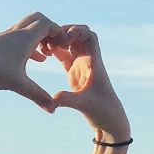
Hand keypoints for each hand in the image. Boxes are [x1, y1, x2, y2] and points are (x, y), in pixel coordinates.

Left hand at [0, 12, 59, 111]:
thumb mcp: (18, 85)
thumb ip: (38, 96)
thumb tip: (53, 110)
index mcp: (24, 38)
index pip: (47, 25)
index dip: (59, 33)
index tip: (65, 47)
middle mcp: (15, 33)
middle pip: (37, 19)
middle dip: (50, 30)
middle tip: (56, 46)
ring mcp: (5, 37)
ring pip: (27, 29)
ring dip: (39, 38)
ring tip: (47, 55)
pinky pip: (18, 38)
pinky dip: (29, 44)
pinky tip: (33, 60)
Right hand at [44, 25, 128, 139]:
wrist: (109, 122)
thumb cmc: (103, 112)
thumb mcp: (85, 105)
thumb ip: (68, 100)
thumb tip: (52, 100)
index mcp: (94, 63)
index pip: (90, 36)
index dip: (77, 31)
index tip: (64, 38)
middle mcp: (88, 61)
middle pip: (78, 35)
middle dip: (64, 32)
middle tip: (49, 39)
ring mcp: (81, 66)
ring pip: (70, 44)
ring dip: (58, 40)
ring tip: (44, 45)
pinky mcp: (75, 73)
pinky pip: (64, 55)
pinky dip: (55, 50)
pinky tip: (43, 53)